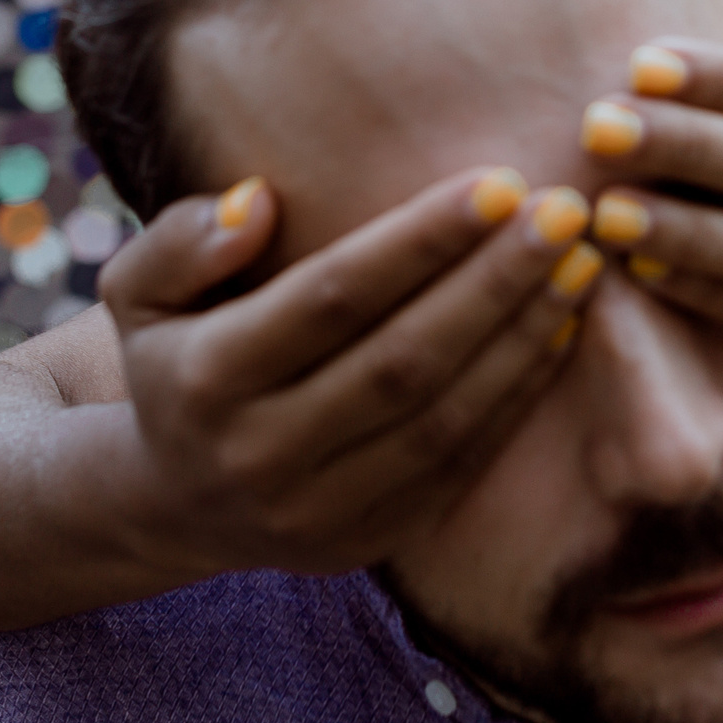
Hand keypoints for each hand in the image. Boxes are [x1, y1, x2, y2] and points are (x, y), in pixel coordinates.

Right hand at [97, 169, 605, 577]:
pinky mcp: (370, 541)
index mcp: (205, 380)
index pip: (334, 297)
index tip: (502, 182)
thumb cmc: (178, 359)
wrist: (176, 502)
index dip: (422, 240)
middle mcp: (261, 456)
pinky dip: (517, 396)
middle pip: (404, 360)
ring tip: (582, 264)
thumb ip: (184, 240)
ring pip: (444, 418)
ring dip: (523, 337)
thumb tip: (260, 202)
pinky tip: (561, 329)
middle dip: (495, 281)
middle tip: (567, 212)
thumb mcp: (141, 290)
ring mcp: (319, 512)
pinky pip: (460, 464)